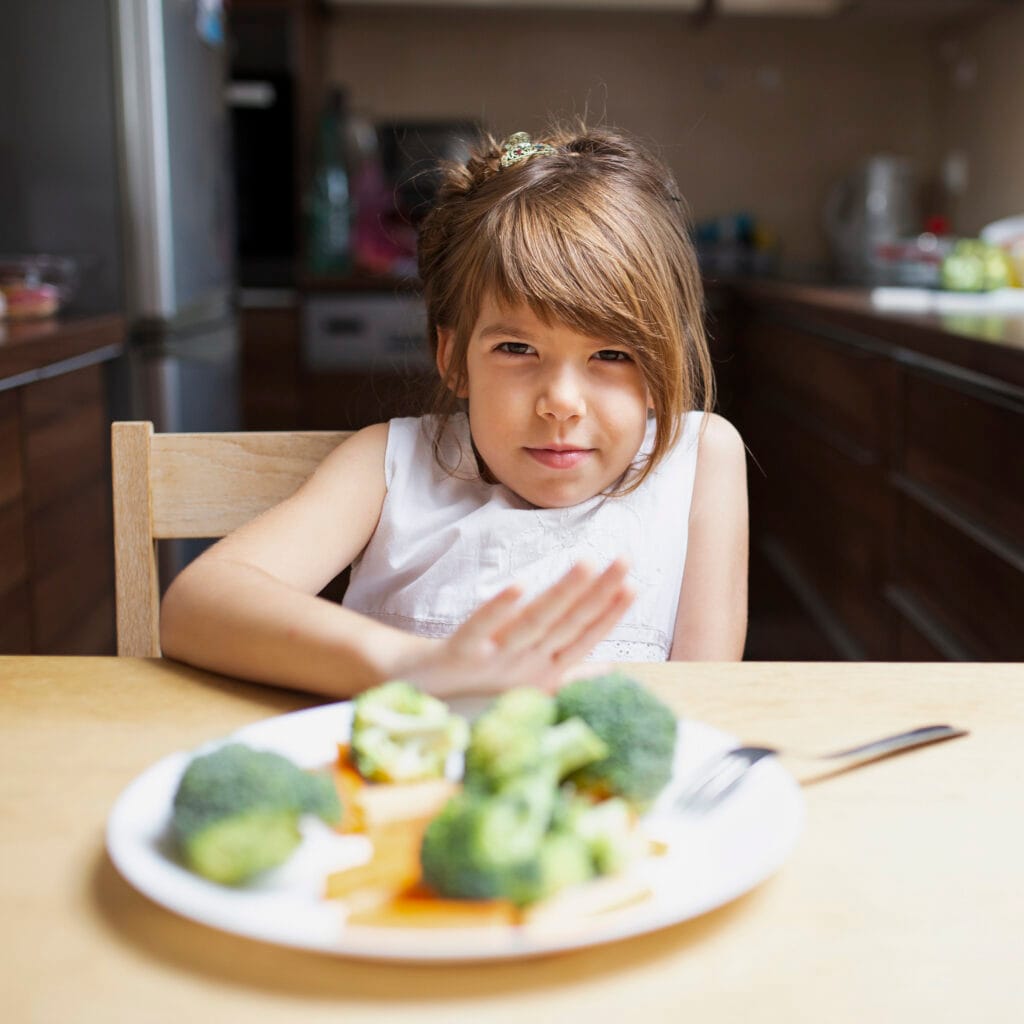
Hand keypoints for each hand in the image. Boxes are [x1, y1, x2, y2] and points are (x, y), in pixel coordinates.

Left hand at [396, 560, 633, 696]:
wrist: (417, 690)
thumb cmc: (477, 682)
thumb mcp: (529, 679)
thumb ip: (570, 673)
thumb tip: (610, 668)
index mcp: (543, 672)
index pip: (585, 638)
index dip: (611, 613)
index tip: (635, 584)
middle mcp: (524, 668)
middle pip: (567, 625)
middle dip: (600, 592)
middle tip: (625, 560)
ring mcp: (494, 661)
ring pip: (535, 623)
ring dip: (563, 594)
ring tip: (587, 564)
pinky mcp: (462, 653)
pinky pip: (484, 628)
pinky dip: (502, 608)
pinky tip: (521, 584)